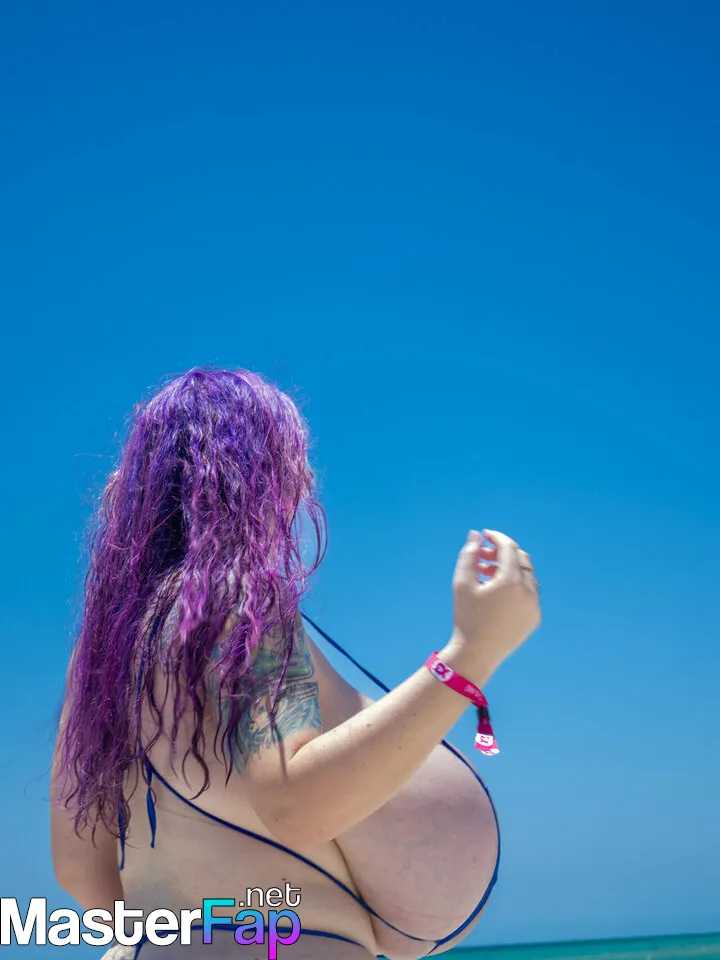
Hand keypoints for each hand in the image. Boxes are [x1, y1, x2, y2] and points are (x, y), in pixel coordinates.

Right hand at [443, 529, 540, 682]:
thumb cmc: (466, 617)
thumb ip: (469, 555)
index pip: (509, 548)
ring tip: (485, 575)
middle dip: (501, 553)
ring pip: (526, 576)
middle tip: (481, 557)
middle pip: (520, 559)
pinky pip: (529, 593)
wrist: (477, 654)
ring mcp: (534, 606)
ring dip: (508, 569)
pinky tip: (495, 594)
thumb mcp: (462, 583)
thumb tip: (475, 535)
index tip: (484, 535)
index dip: (496, 538)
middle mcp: (528, 592)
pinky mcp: (534, 618)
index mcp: (511, 581)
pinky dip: (515, 586)